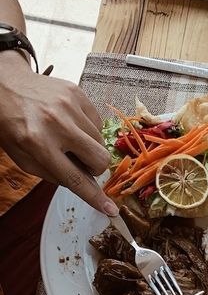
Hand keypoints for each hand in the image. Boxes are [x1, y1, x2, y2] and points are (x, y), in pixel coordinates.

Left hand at [0, 52, 117, 214]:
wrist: (4, 85)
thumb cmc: (12, 126)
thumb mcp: (24, 158)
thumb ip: (54, 174)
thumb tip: (87, 186)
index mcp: (39, 144)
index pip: (75, 178)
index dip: (95, 197)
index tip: (110, 209)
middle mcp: (57, 123)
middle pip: (100, 158)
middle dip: (95, 167)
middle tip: (80, 162)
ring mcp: (69, 105)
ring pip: (101, 141)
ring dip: (89, 146)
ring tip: (70, 138)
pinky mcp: (76, 93)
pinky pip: (98, 122)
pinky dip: (88, 128)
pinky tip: (71, 123)